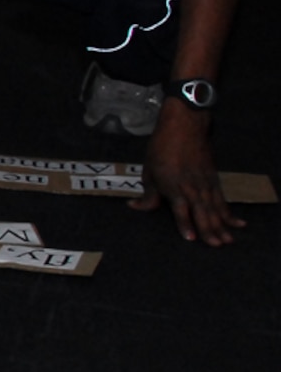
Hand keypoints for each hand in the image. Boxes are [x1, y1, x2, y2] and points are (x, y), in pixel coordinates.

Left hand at [135, 104, 243, 244]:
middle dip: (210, 231)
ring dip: (222, 226)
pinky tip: (237, 223)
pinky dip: (229, 212)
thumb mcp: (149, 171)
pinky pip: (223, 200)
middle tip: (217, 246)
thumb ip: (147, 194)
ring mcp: (206, 183)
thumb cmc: (161, 148)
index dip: (186, 225)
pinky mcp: (214, 179)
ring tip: (228, 241)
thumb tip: (135, 207)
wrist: (185, 126)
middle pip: (202, 213)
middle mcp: (192, 187)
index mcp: (174, 186)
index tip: (191, 240)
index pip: (181, 210)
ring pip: (215, 209)